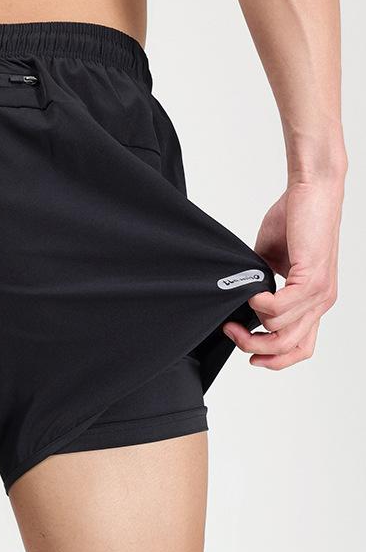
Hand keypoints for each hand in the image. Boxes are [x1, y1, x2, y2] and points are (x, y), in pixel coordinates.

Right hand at [223, 178, 342, 368]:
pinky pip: (280, 308)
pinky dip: (260, 305)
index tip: (250, 357)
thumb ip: (260, 281)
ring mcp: (319, 292)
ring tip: (237, 309)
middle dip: (255, 347)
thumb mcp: (272, 259)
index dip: (276, 360)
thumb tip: (239, 297)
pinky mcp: (312, 277)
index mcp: (314, 300)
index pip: (302, 347)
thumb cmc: (294, 218)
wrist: (311, 191)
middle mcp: (321, 301)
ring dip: (253, 324)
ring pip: (282, 330)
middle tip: (231, 332)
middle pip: (290, 347)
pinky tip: (250, 293)